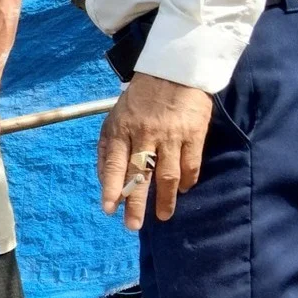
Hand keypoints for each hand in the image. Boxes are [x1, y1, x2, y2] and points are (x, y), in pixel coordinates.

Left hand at [99, 74, 212, 229]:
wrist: (174, 71)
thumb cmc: (139, 100)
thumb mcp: (114, 118)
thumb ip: (107, 148)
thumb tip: (103, 180)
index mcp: (121, 129)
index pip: (113, 163)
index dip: (110, 187)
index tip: (108, 209)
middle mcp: (145, 134)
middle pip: (140, 174)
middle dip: (136, 203)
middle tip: (133, 226)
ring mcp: (171, 135)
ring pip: (167, 174)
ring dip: (165, 199)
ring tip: (163, 216)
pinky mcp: (194, 133)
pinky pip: (190, 164)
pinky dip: (187, 181)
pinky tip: (183, 191)